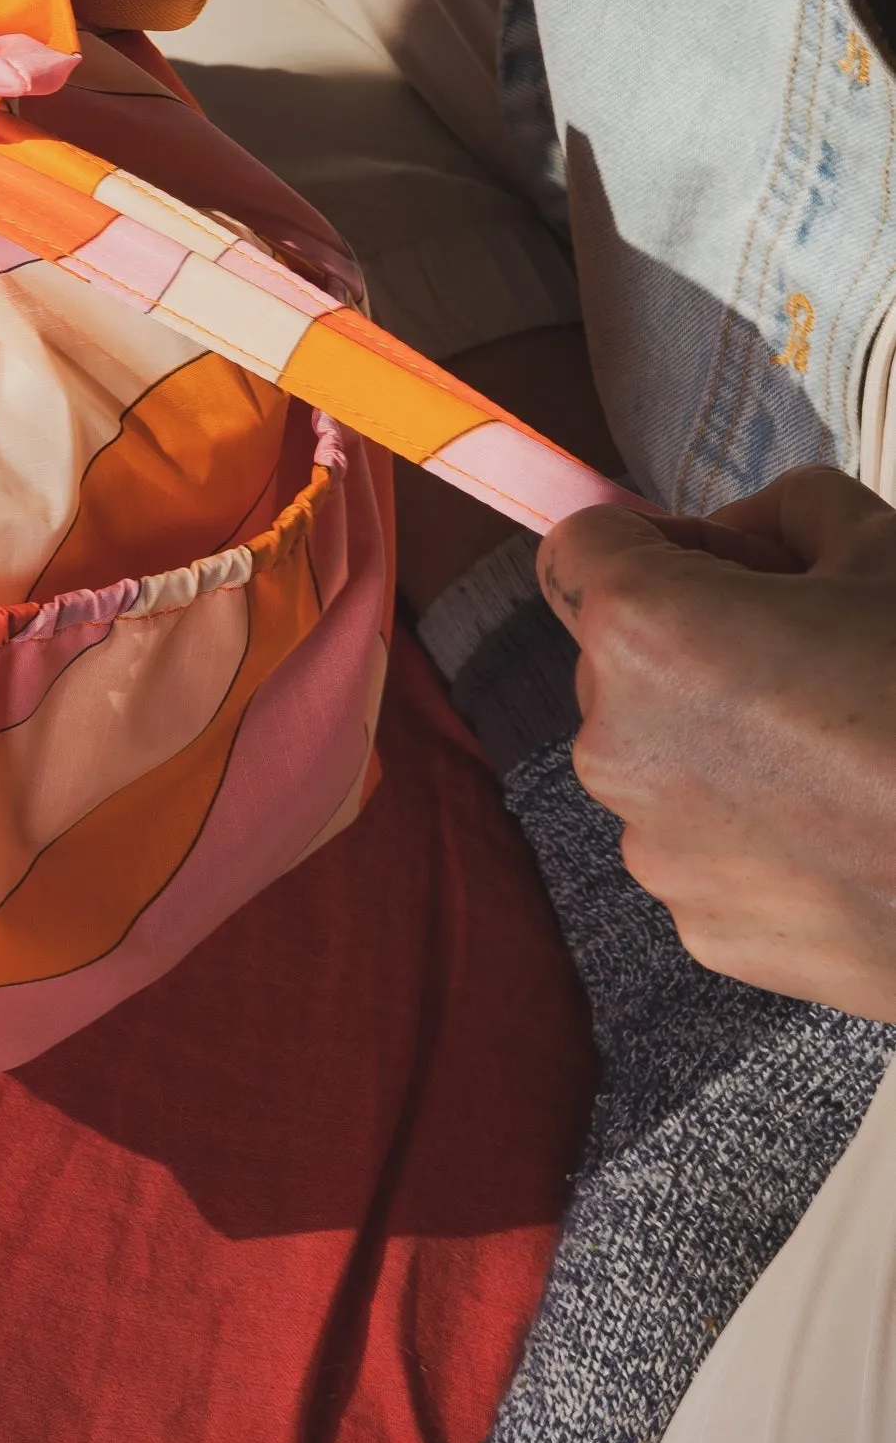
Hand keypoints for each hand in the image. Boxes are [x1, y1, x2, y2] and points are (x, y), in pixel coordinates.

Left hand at [541, 468, 895, 1018]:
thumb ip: (789, 514)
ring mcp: (656, 848)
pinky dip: (757, 829)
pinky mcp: (704, 928)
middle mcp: (616, 743)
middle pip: (616, 658)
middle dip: (695, 641)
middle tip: (816, 653)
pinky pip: (705, 844)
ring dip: (725, 739)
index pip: (578, 549)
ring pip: (663, 757)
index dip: (654, 541)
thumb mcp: (889, 549)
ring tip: (848, 750)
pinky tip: (851, 826)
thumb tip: (740, 533)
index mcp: (644, 632)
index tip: (724, 561)